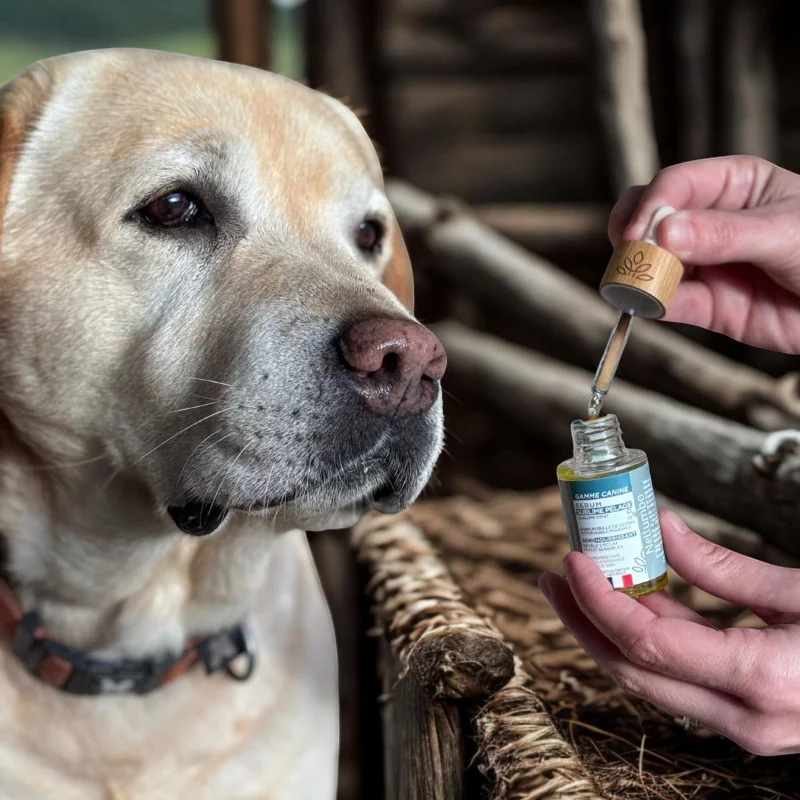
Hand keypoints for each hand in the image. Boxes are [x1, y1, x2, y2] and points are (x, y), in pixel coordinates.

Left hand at [539, 510, 799, 755]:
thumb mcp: (799, 589)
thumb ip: (721, 566)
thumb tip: (661, 529)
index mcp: (758, 680)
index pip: (646, 643)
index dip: (598, 600)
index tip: (571, 559)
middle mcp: (743, 720)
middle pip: (633, 670)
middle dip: (584, 621)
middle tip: (554, 576)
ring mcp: (744, 728)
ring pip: (651, 680)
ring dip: (608, 631)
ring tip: (579, 584)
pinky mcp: (746, 718)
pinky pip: (679, 681)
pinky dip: (648, 641)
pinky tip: (631, 602)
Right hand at [609, 156, 799, 352]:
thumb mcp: (784, 232)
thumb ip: (724, 233)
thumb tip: (664, 232)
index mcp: (732, 186)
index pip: (675, 184)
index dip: (650, 205)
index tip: (637, 232)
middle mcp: (709, 223)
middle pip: (649, 218)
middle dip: (631, 234)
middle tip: (628, 254)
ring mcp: (704, 265)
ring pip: (652, 263)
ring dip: (636, 272)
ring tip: (633, 284)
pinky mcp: (706, 305)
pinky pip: (669, 303)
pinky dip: (651, 304)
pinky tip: (647, 304)